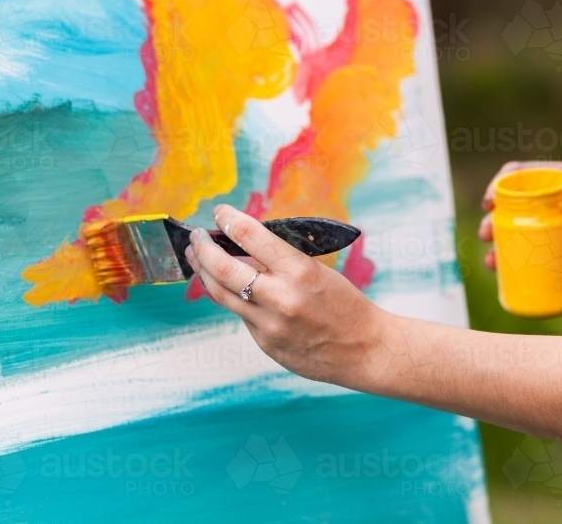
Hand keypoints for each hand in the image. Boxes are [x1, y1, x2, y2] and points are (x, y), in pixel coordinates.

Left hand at [184, 204, 389, 387]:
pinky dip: (235, 300)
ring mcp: (270, 325)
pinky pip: (242, 316)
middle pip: (223, 268)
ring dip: (205, 274)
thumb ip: (279, 260)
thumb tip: (240, 243)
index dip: (229, 219)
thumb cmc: (345, 304)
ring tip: (198, 259)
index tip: (219, 211)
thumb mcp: (317, 270)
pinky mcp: (266, 344)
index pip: (251, 235)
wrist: (365, 349)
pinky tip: (235, 291)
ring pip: (221, 295)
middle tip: (196, 237)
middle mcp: (280, 298)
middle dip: (203, 248)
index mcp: (299, 270)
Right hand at [479, 161, 561, 269]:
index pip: (520, 178)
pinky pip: (549, 267)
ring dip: (504, 252)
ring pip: (526, 242)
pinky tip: (517, 284)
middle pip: (514, 212)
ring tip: (492, 263)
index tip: (491, 201)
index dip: (499, 186)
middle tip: (488, 234)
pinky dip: (530, 276)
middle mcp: (558, 207)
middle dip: (494, 223)